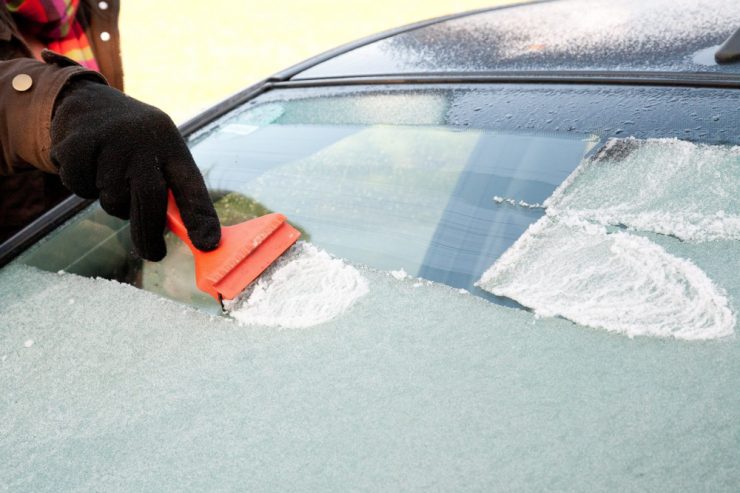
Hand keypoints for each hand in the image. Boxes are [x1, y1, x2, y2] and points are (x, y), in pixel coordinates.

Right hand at [50, 79, 219, 260]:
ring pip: (112, 200)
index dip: (200, 217)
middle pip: (150, 199)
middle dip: (150, 233)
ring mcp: (110, 141)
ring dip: (112, 202)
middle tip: (155, 254)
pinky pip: (81, 188)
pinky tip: (88, 164)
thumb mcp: (160, 155)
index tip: (207, 244)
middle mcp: (144, 141)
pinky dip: (82, 187)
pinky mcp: (78, 144)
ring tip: (110, 175)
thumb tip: (189, 237)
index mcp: (171, 146)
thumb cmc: (134, 144)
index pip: (191, 186)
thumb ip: (172, 192)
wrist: (88, 102)